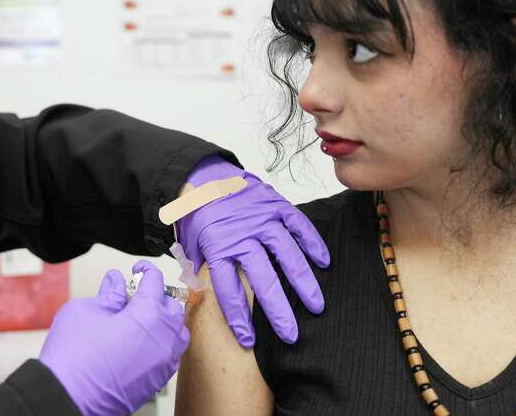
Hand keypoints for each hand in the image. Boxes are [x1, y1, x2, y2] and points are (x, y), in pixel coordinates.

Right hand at [39, 261, 188, 415]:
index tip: (138, 270)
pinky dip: (161, 342)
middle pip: (171, 306)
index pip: (155, 282)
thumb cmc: (74, 358)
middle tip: (134, 295)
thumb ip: (108, 294)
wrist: (67, 397)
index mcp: (148, 315)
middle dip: (155, 296)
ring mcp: (163, 361)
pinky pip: (170, 354)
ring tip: (140, 318)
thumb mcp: (87, 311)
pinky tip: (140, 341)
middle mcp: (163, 338)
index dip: (146, 270)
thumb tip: (116, 283)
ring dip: (163, 320)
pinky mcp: (157, 380)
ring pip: (176, 331)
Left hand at [177, 156, 329, 345]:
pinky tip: (323, 262)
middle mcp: (242, 235)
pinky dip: (312, 243)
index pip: (227, 288)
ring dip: (303, 282)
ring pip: (287, 255)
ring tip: (315, 305)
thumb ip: (199, 271)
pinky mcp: (276, 205)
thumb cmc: (200, 214)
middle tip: (291, 334)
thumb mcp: (191, 244)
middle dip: (278, 310)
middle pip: (263, 278)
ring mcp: (262, 220)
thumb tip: (200, 299)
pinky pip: (298, 226)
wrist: (206, 175)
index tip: (248, 339)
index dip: (238, 316)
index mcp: (217, 247)